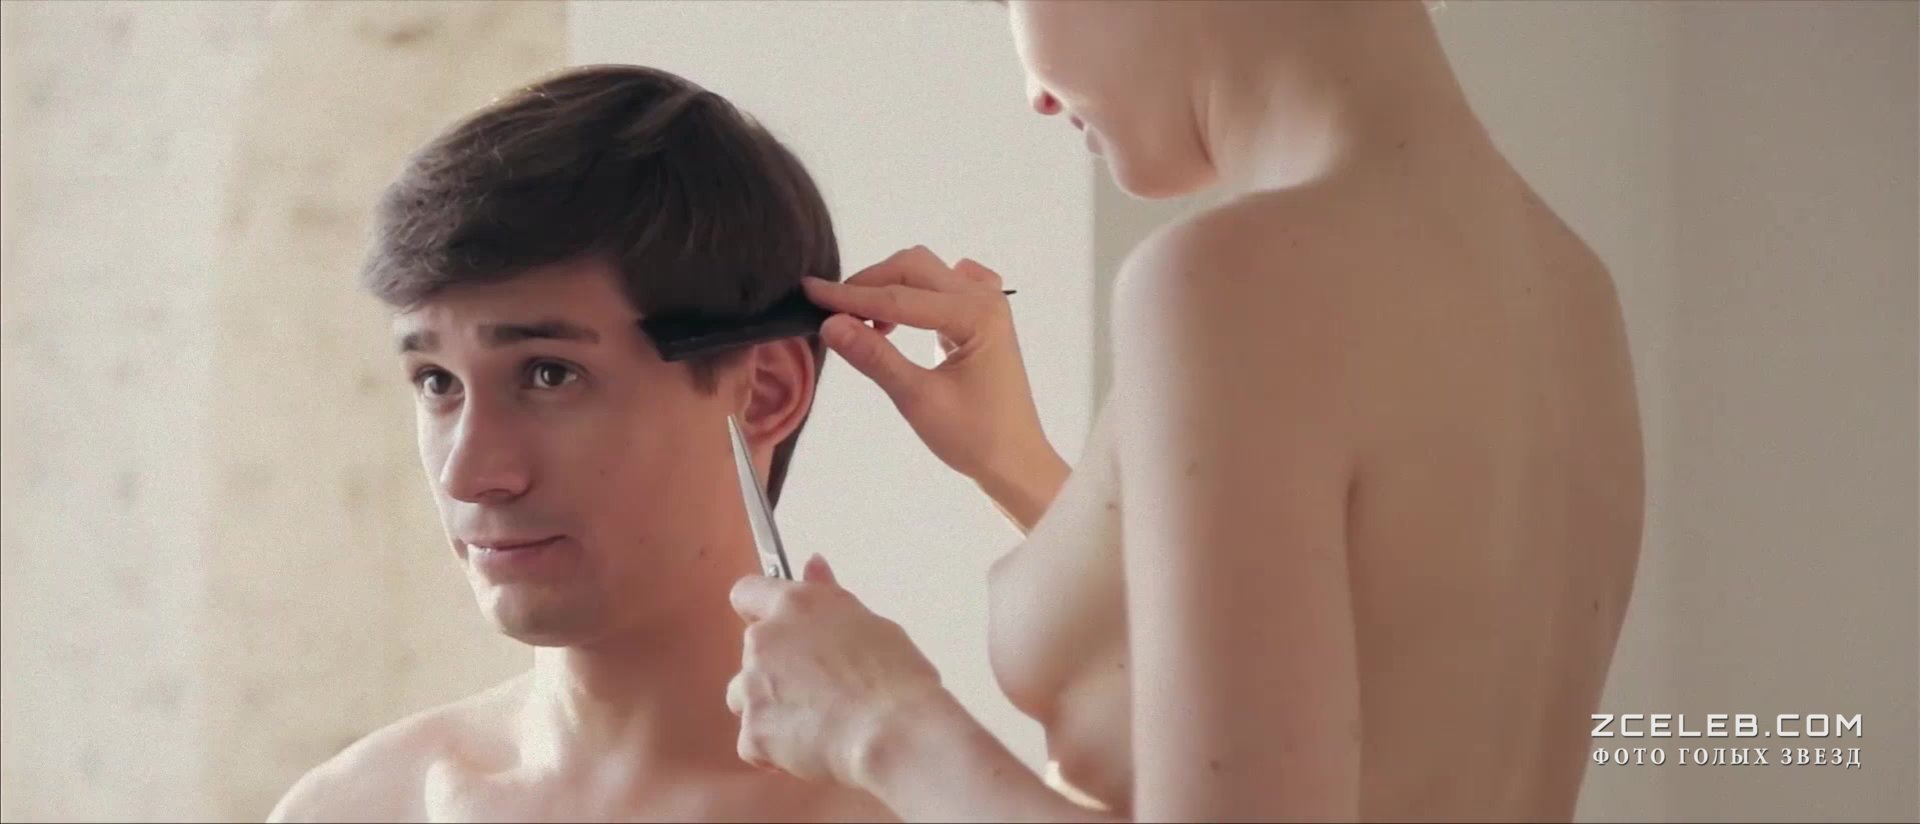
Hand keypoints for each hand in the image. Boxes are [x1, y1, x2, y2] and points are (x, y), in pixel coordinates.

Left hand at [727, 555, 949, 785]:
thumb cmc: (896, 680)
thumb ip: (828, 598)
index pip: (748, 593)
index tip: (777, 627)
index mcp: (796, 605)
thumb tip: (813, 565)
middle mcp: (766, 639)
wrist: (895, 733)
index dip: (760, 611)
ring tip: (815, 723)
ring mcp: (753, 685)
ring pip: (744, 697)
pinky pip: (753, 743)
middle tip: (820, 689)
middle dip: (776, 670)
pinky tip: (812, 749)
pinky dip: (774, 751)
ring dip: (768, 709)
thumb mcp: (870, 623)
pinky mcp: (753, 731)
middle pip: (752, 653)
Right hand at [804, 247, 1066, 505]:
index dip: (850, 296)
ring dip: (891, 287)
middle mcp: (986, 299)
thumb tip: (829, 324)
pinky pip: (946, 285)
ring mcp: (989, 304)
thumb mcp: (917, 399)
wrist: (1015, 462)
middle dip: (870, 284)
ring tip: (864, 323)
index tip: (808, 291)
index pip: (899, 297)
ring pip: (928, 272)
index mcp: (976, 315)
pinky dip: (918, 291)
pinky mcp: (984, 316)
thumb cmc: (973, 438)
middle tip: (833, 312)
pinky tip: (903, 315)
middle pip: (914, 269)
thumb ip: (875, 357)